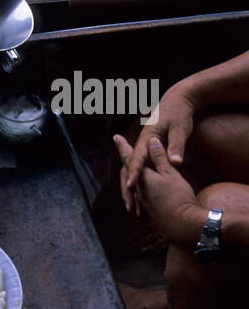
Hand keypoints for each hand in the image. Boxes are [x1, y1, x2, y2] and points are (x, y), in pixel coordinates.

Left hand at [113, 135, 201, 245]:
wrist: (184, 226)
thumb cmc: (178, 197)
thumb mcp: (170, 173)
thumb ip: (159, 157)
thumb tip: (151, 140)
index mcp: (142, 177)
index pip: (130, 158)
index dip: (124, 147)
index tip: (116, 137)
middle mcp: (139, 190)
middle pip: (128, 173)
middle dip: (127, 162)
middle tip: (123, 150)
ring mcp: (144, 202)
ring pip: (134, 186)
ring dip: (132, 177)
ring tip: (130, 171)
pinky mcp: (152, 212)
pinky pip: (140, 197)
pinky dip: (139, 190)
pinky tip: (143, 193)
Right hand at [119, 86, 195, 212]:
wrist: (178, 99)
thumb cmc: (180, 114)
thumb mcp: (180, 129)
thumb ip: (176, 146)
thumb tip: (175, 163)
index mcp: (148, 136)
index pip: (139, 158)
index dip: (135, 173)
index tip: (131, 187)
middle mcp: (142, 142)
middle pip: (130, 167)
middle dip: (128, 187)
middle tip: (130, 206)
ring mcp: (145, 147)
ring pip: (133, 170)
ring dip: (132, 188)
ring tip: (134, 208)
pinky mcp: (149, 150)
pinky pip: (142, 169)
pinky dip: (140, 183)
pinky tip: (143, 198)